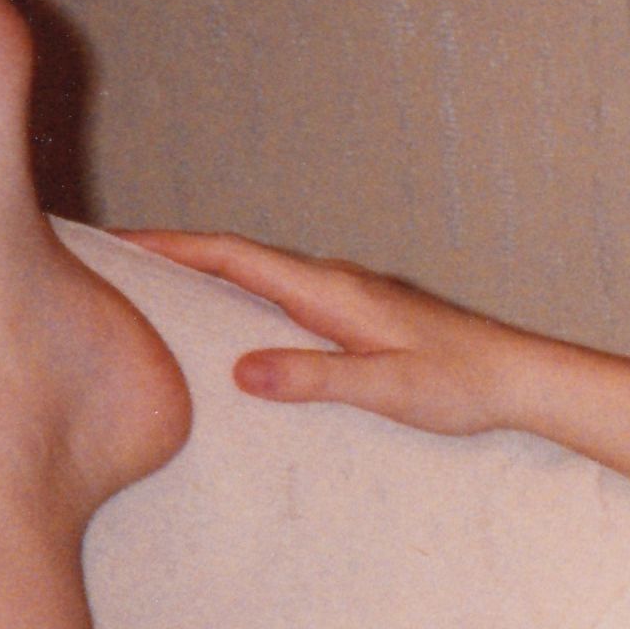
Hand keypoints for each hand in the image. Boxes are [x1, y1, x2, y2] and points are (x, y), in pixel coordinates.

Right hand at [120, 231, 534, 436]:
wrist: (519, 378)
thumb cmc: (462, 384)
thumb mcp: (386, 388)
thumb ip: (317, 378)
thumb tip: (242, 372)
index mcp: (330, 291)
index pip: (233, 255)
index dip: (171, 245)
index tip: (114, 240)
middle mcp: (333, 283)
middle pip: (236, 260)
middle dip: (173, 257)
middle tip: (110, 266)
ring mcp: (346, 298)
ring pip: (259, 279)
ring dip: (206, 279)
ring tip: (149, 294)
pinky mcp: (358, 317)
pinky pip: (284, 301)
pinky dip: (243, 301)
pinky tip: (229, 329)